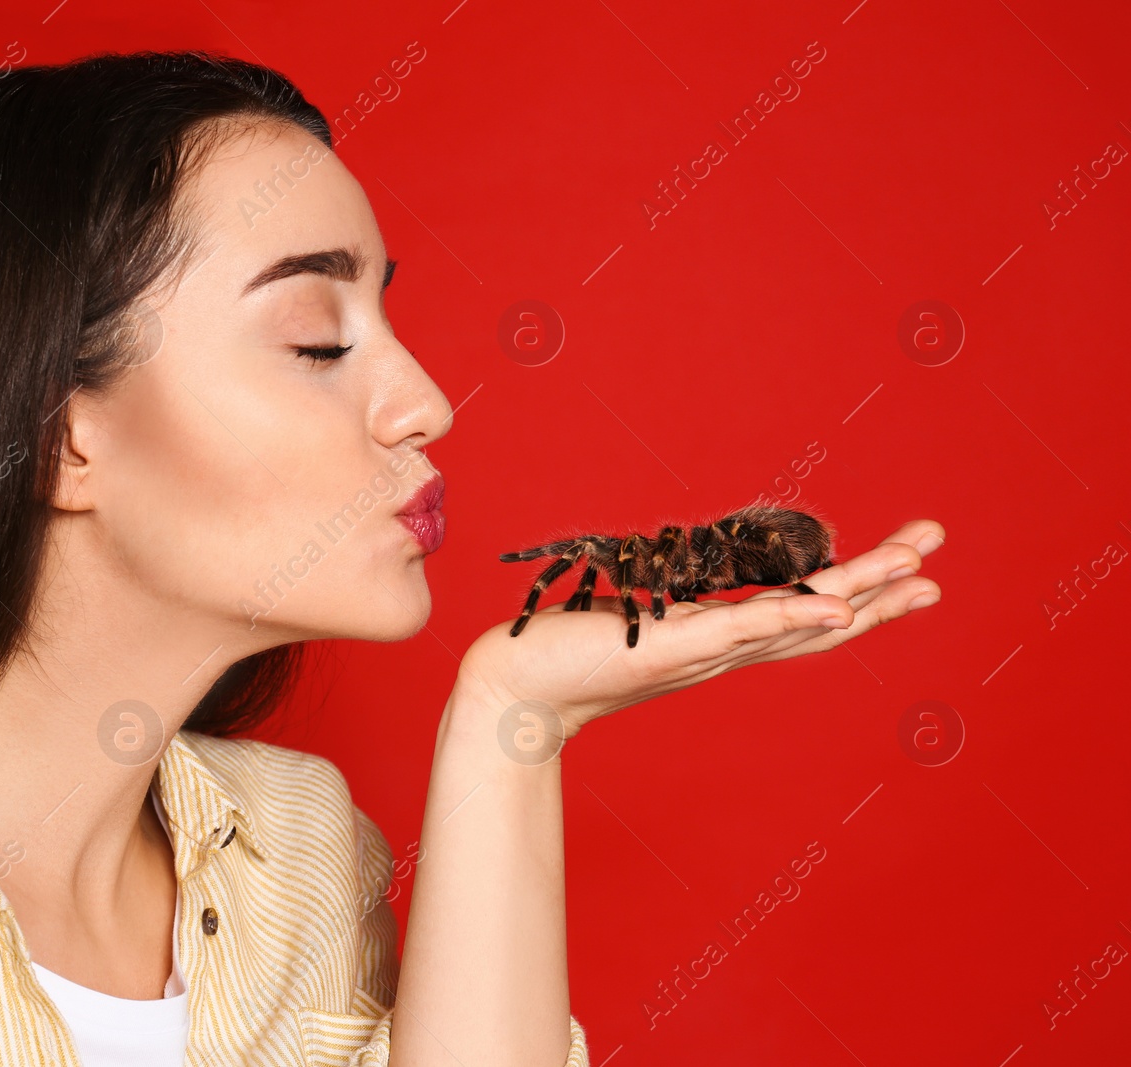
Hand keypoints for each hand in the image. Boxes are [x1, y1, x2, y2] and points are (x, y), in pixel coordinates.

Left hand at [457, 519, 944, 741]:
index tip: (910, 567)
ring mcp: (705, 651)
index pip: (805, 616)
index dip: (861, 597)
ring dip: (861, 597)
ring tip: (917, 572)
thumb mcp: (637, 617)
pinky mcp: (674, 646)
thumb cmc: (570, 652)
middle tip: (939, 560)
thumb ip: (671, 607)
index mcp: (720, 639)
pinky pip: (744, 629)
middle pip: (822, 621)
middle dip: (883, 590)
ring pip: (799, 622)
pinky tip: (839, 608)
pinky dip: (794, 618)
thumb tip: (690, 584)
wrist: (516, 689)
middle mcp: (724, 650)